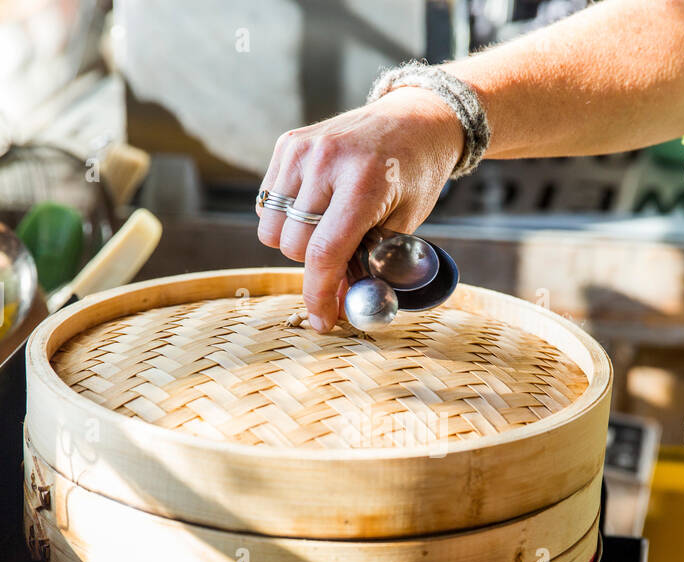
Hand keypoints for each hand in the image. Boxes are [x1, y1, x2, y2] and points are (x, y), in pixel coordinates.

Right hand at [256, 87, 463, 330]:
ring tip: (327, 229)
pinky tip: (314, 208)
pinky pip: (267, 202)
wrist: (415, 117)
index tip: (324, 322)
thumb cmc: (415, 174)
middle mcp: (326, 162)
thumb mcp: (406, 223)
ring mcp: (302, 149)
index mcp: (363, 183)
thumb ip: (371, 264)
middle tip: (341, 256)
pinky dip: (285, 217)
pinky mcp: (288, 143)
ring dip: (295, 242)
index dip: (319, 295)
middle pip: (293, 245)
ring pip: (272, 228)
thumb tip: (339, 305)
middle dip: (314, 264)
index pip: (324, 252)